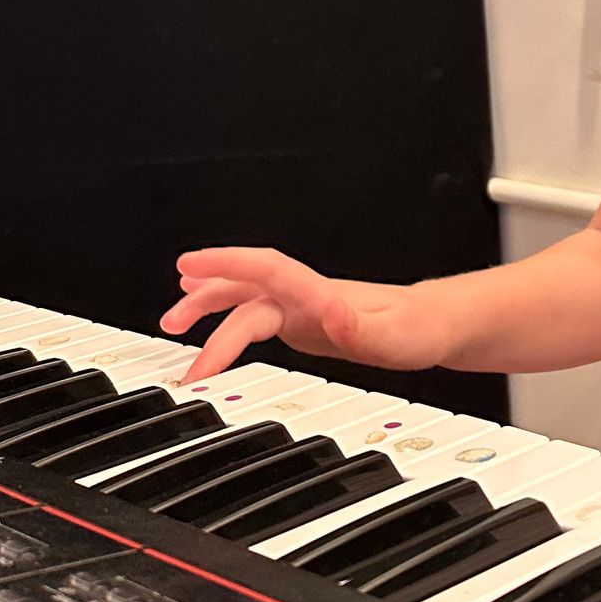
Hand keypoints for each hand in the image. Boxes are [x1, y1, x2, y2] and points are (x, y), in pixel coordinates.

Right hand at [162, 248, 446, 381]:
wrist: (431, 326)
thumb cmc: (415, 330)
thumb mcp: (395, 337)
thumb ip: (360, 329)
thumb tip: (331, 317)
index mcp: (321, 293)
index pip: (265, 269)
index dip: (226, 264)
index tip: (189, 267)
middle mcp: (306, 295)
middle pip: (246, 287)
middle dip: (204, 299)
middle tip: (169, 322)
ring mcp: (301, 306)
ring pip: (245, 297)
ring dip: (207, 304)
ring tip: (172, 321)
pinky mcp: (301, 321)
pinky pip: (254, 313)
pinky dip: (226, 315)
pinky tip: (210, 321)